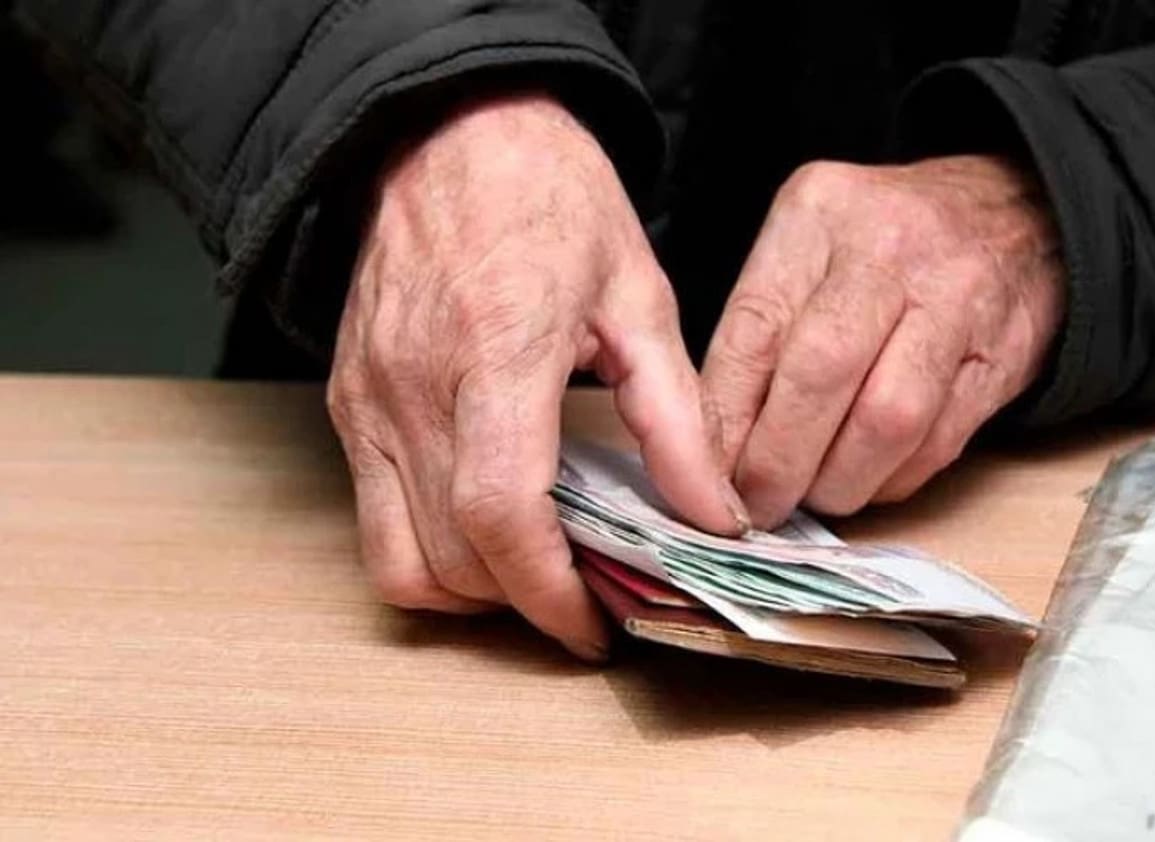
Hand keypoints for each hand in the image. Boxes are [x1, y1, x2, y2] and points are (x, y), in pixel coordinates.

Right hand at [326, 92, 747, 660]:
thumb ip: (677, 417)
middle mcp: (413, 387)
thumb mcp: (639, 295)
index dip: (550, 593)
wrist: (447, 132)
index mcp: (496, 350)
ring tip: (536, 573)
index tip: (594, 627)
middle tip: (587, 597)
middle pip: (452, 555)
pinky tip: (489, 524)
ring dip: (471, 591)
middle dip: (523, 602)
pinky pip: (372, 519)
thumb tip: (711, 514)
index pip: (502, 513)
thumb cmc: (548, 197)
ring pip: (399, 558)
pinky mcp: (347, 404)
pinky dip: (430, 550)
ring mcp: (366, 400)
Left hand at [702, 156, 1065, 527]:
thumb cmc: (883, 244)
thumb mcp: (804, 249)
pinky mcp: (1001, 358)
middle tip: (755, 504)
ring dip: (837, 481)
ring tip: (811, 497)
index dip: (723, 417)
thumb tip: (713, 446)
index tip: (705, 473)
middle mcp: (890, 249)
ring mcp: (956, 301)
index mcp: (819, 213)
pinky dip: (889, 480)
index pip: (754, 329)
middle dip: (778, 459)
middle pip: (821, 372)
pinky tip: (865, 480)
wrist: (1017, 216)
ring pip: (886, 419)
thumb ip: (758, 332)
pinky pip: (936, 443)